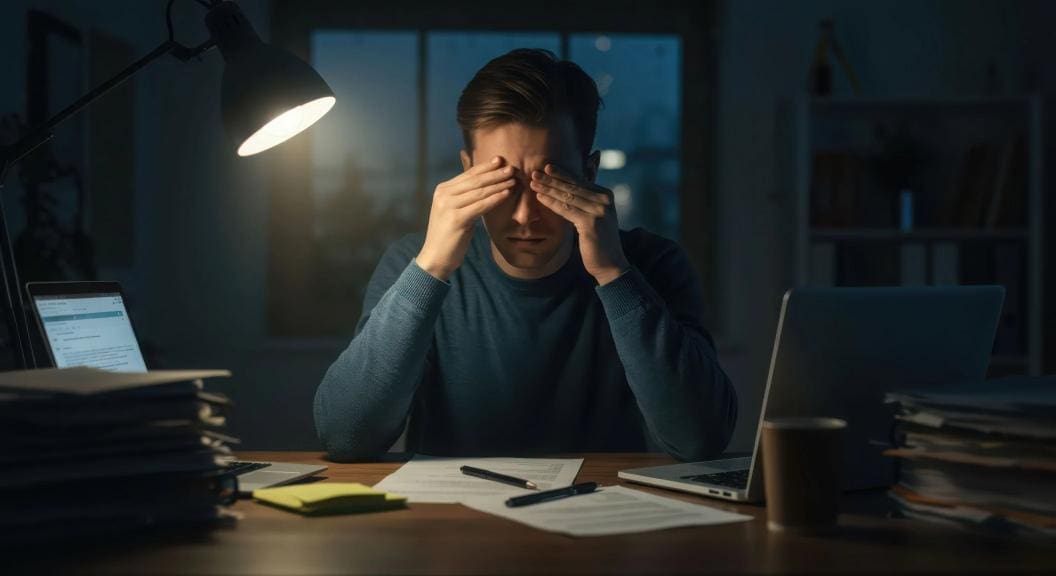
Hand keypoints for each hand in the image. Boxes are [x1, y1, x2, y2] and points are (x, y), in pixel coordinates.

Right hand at [416, 157, 515, 280]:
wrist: (436, 257)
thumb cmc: (449, 235)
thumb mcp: (455, 211)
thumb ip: (465, 196)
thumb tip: (484, 183)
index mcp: (442, 190)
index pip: (468, 175)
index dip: (485, 167)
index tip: (500, 160)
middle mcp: (443, 194)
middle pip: (474, 180)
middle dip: (494, 173)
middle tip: (511, 168)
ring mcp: (448, 206)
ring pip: (479, 191)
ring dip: (498, 185)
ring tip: (513, 180)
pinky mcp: (456, 218)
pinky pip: (480, 206)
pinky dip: (494, 199)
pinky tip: (506, 194)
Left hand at [531, 164, 629, 284]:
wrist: (610, 263)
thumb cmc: (597, 240)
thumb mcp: (593, 216)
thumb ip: (584, 201)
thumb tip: (566, 186)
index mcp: (605, 195)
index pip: (580, 181)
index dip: (562, 174)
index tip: (546, 167)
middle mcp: (604, 200)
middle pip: (573, 186)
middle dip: (552, 179)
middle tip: (534, 172)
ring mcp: (599, 211)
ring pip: (568, 196)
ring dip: (548, 188)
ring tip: (533, 183)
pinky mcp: (591, 223)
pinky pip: (567, 210)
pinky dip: (552, 203)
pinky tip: (540, 198)